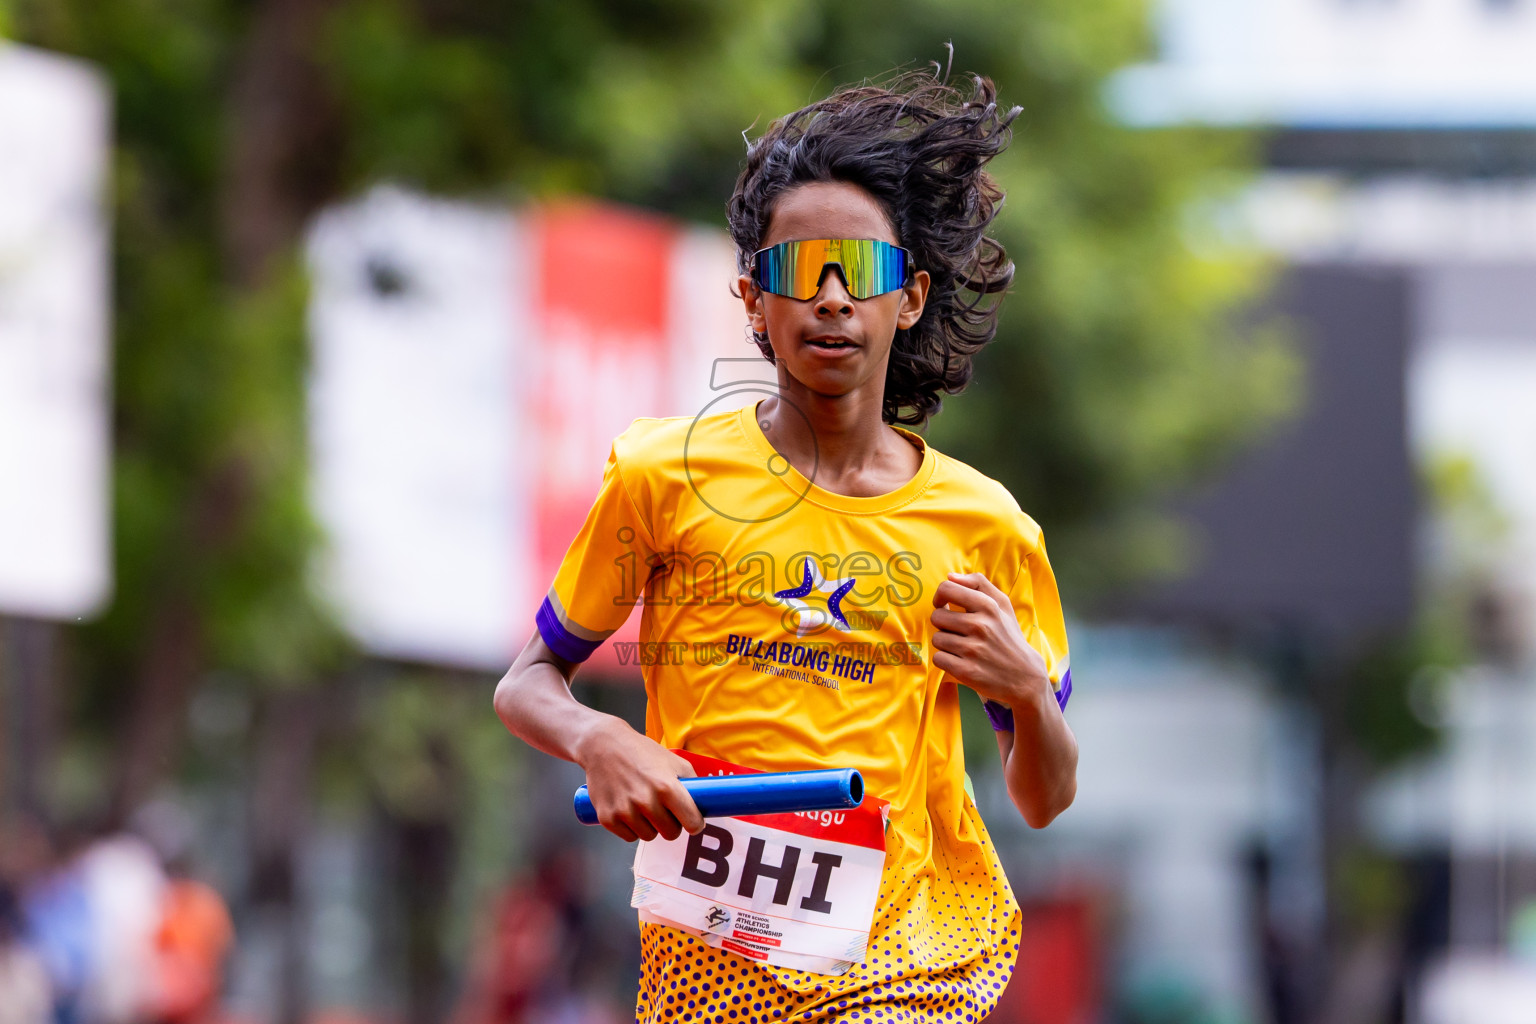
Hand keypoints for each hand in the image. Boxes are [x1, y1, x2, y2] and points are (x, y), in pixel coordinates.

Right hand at [575, 720, 703, 842]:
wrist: (603, 746)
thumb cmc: (641, 752)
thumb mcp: (673, 760)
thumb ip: (691, 782)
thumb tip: (706, 801)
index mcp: (666, 787)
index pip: (691, 822)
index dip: (695, 824)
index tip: (693, 822)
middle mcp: (646, 801)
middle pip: (670, 833)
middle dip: (671, 824)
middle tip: (665, 811)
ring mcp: (625, 811)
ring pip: (649, 837)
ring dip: (650, 827)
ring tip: (644, 807)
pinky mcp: (608, 818)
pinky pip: (629, 837)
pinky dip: (631, 828)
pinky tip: (629, 811)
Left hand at [930, 572, 1049, 707]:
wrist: (1025, 677)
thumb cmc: (1009, 637)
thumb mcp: (1003, 605)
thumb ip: (978, 584)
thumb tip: (950, 576)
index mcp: (988, 607)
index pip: (947, 588)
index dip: (940, 597)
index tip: (945, 605)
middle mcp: (980, 626)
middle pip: (936, 616)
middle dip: (944, 624)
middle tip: (958, 631)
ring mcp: (972, 650)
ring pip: (936, 639)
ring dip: (945, 644)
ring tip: (963, 648)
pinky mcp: (966, 671)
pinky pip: (938, 658)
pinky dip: (945, 660)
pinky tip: (960, 661)